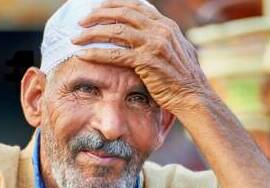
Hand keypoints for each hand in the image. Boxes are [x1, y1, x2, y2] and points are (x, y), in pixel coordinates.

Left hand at [72, 0, 213, 115]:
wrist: (193, 96)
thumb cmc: (184, 79)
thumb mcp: (178, 51)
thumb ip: (163, 39)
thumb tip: (150, 33)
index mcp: (166, 25)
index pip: (136, 6)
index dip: (114, 5)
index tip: (98, 9)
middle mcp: (160, 30)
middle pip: (122, 14)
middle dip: (98, 15)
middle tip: (82, 21)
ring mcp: (154, 44)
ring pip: (115, 31)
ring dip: (92, 33)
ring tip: (76, 38)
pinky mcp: (146, 61)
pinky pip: (115, 54)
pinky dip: (96, 53)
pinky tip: (82, 55)